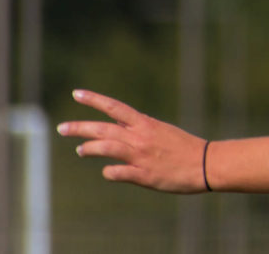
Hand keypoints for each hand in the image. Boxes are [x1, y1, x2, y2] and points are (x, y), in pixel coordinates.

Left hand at [57, 89, 208, 192]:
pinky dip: (109, 171)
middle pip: (103, 129)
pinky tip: (108, 172)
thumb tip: (120, 135)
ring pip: (106, 148)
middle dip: (80, 127)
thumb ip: (140, 132)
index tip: (77, 93)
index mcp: (146, 124)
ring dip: (89, 149)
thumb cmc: (185, 148)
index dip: (94, 100)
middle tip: (62, 128)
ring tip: (80, 150)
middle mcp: (140, 137)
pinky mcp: (143, 175)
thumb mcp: (162, 132)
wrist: (206, 163)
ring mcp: (140, 156)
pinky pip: (117, 172)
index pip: (115, 107)